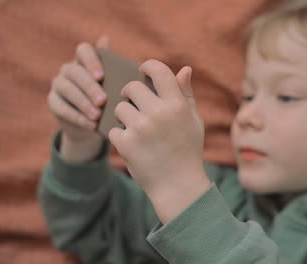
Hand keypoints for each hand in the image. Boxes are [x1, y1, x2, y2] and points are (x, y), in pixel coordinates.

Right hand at [47, 36, 108, 143]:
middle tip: (103, 101)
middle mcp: (69, 69)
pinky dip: (77, 117)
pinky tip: (91, 125)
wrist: (93, 124)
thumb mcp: (114, 86)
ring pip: (68, 89)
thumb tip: (110, 42)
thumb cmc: (109, 99)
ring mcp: (58, 84)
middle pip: (75, 72)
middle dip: (90, 87)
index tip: (101, 77)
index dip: (91, 62)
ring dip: (83, 103)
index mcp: (85, 60)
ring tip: (97, 116)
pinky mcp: (53, 102)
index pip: (84, 50)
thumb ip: (115, 70)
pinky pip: (61, 108)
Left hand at [108, 60, 209, 222]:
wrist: (178, 185)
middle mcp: (158, 113)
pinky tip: (132, 144)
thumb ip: (186, 94)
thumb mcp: (193, 121)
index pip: (159, 71)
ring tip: (135, 127)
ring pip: (119, 108)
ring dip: (123, 115)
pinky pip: (113, 129)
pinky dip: (120, 136)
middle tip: (132, 102)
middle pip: (131, 87)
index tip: (142, 70)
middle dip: (129, 93)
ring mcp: (140, 128)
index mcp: (177, 105)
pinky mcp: (125, 143)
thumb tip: (184, 69)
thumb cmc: (187, 150)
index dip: (147, 66)